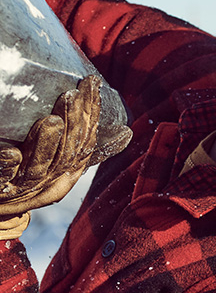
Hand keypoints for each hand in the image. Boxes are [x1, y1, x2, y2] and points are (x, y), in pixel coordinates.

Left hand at [0, 75, 102, 222]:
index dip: (92, 113)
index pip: (87, 142)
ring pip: (41, 168)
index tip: (92, 85)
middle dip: (73, 123)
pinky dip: (8, 165)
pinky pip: (5, 178)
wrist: (1, 208)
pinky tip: (10, 152)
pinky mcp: (2, 190)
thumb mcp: (61, 164)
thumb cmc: (30, 179)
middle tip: (73, 94)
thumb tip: (126, 133)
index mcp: (69, 174)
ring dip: (47, 144)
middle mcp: (52, 182)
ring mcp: (25, 188)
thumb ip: (86, 148)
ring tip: (52, 120)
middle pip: (68, 153)